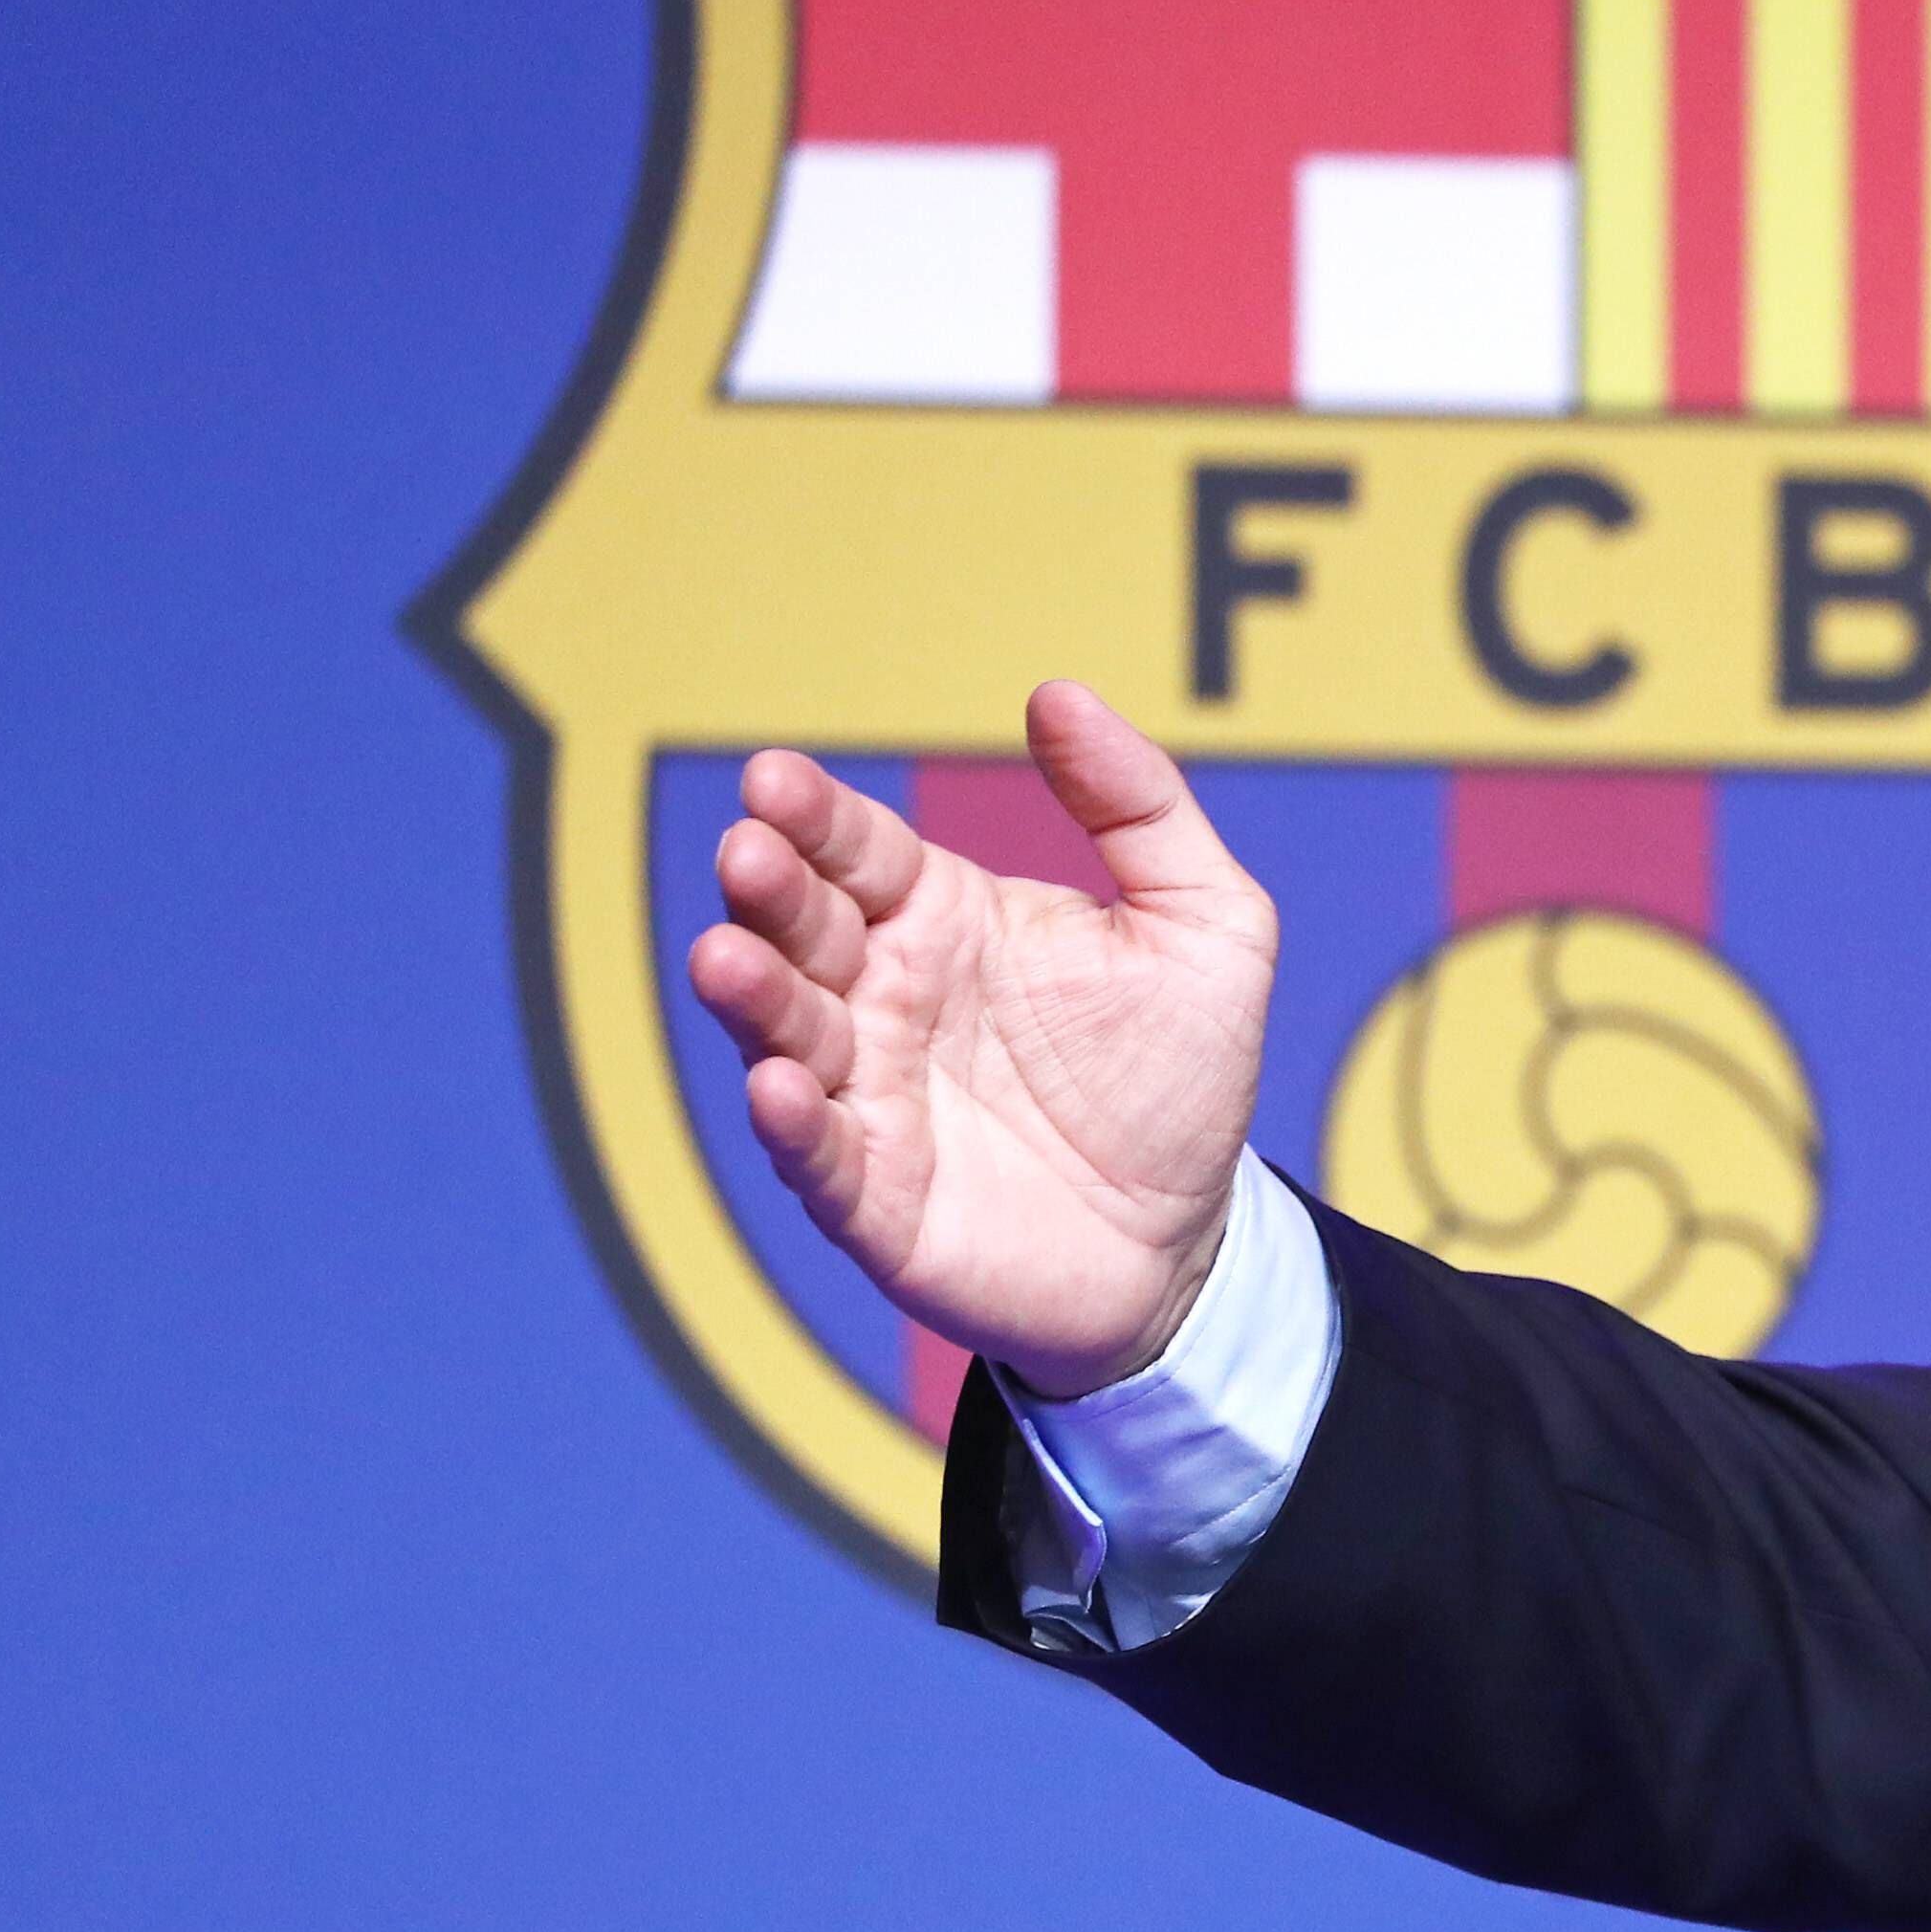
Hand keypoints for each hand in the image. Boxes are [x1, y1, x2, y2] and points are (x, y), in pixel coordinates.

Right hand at [683, 682, 1275, 1398]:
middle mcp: (887, 999)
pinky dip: (790, 1123)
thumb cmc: (1182, 1075)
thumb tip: (1056, 694)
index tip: (776, 779)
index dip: (813, 816)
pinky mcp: (875, 1198)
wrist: (1195, 1237)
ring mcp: (871, 1097)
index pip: (858, 849)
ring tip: (726, 957)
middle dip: (768, 891)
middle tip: (750, 853)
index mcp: (944, 918)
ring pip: (787, 1032)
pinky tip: (779, 1086)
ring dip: (751, 995)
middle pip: (803, 929)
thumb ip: (1139, 806)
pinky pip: (817, 1155)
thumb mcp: (1204, 925)